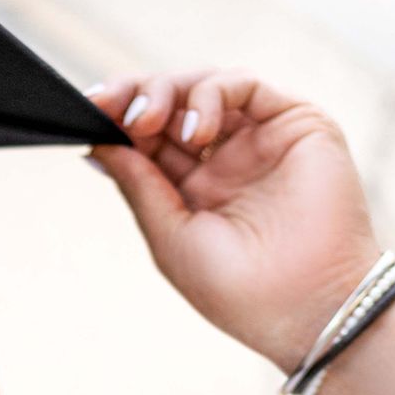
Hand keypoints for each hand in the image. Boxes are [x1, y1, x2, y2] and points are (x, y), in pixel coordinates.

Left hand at [85, 67, 391, 372]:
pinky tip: (196, 129)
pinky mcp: (294, 122)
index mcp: (193, 191)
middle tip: (113, 109)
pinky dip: (212, 94)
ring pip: (204, 87)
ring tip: (146, 121)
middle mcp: (225, 160)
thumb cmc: (240, 291)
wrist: (306, 308)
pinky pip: (244, 86)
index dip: (116, 119)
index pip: (148, 139)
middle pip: (171, 105)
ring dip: (167, 92)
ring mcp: (258, 139)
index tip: (87, 112)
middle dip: (135, 97)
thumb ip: (139, 185)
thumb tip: (98, 145)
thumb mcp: (171, 237)